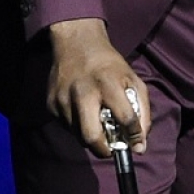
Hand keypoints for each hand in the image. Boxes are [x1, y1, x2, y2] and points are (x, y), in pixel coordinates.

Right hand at [44, 18, 147, 157]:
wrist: (75, 43)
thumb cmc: (109, 65)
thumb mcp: (132, 79)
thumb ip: (142, 111)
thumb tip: (139, 145)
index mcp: (108, 84)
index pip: (124, 118)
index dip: (133, 135)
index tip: (135, 143)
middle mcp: (83, 92)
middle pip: (91, 137)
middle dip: (104, 150)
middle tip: (110, 148)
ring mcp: (63, 99)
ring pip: (78, 136)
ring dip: (90, 137)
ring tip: (97, 123)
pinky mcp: (51, 104)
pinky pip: (67, 127)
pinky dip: (77, 126)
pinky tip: (82, 111)